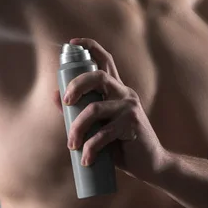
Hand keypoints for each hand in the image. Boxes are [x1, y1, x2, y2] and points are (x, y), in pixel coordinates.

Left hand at [53, 38, 170, 183]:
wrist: (151, 165)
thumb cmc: (122, 145)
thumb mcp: (99, 127)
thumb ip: (80, 112)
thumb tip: (55, 96)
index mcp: (117, 90)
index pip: (106, 60)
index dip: (90, 46)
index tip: (73, 42)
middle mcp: (125, 93)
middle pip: (98, 76)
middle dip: (76, 85)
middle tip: (65, 102)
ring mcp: (130, 107)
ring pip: (94, 108)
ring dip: (77, 128)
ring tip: (72, 145)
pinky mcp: (132, 124)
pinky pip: (103, 133)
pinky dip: (90, 148)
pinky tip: (86, 158)